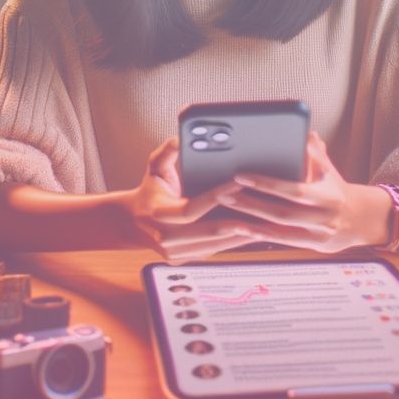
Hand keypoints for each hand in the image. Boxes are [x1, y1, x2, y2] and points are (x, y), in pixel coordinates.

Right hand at [121, 138, 257, 263]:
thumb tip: (179, 138)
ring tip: (265, 223)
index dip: (215, 197)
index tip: (238, 184)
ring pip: (215, 245)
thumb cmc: (150, 191)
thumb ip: (166, 153)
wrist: (133, 223)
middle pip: (208, 232)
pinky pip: (214, 251)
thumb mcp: (154, 168)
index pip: (191, 209)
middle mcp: (166, 237)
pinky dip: (234, 241)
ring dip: (241, 235)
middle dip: (237, 222)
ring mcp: (176, 252)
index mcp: (158, 213)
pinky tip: (253, 232)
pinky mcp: (186, 259)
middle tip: (262, 211)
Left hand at [219, 132, 389, 253]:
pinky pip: (282, 241)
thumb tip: (305, 133)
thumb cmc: (335, 188)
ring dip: (251, 219)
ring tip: (228, 208)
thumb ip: (315, 153)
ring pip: (279, 229)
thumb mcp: (328, 169)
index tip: (241, 176)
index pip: (295, 190)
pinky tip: (241, 228)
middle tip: (224, 193)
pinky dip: (260, 234)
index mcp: (329, 195)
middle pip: (283, 212)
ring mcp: (318, 234)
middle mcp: (325, 217)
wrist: (359, 219)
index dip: (267, 184)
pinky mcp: (312, 246)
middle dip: (251, 203)